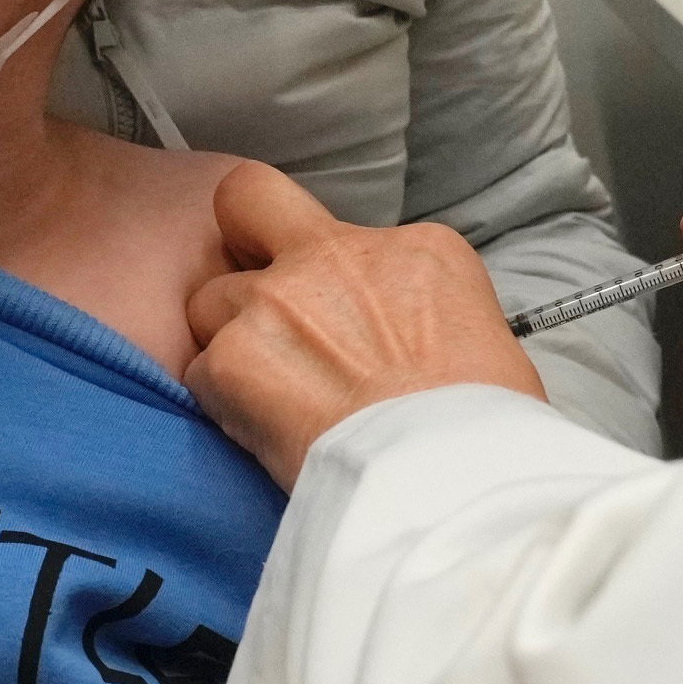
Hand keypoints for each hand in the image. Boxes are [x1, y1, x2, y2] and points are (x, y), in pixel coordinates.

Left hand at [185, 164, 545, 490]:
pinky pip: (200, 373)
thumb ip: (417, 313)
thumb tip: (394, 341)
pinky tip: (263, 435)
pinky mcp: (230, 359)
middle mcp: (337, 254)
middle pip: (246, 201)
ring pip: (209, 300)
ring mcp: (276, 300)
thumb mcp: (482, 337)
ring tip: (271, 399)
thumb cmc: (482, 433)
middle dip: (240, 237)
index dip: (329, 273)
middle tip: (256, 297)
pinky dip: (222, 404)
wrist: (446, 481)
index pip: (341, 231)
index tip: (336, 312)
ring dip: (230, 342)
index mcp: (414, 248)